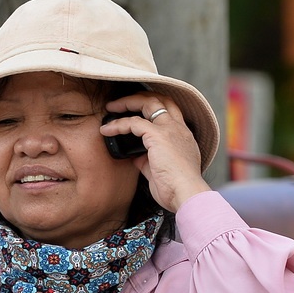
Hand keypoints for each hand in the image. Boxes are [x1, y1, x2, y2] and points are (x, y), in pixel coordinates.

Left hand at [101, 93, 208, 212]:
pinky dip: (118, 124)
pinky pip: (133, 122)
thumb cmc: (176, 189)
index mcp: (183, 136)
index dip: (152, 105)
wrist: (187, 195)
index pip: (170, 110)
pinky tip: (106, 129)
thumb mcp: (160, 170)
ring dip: (127, 102)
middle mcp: (179, 128)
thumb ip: (148, 160)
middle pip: (160, 99)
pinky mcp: (158, 136)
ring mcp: (170, 129)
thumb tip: (135, 156)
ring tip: (111, 108)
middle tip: (120, 103)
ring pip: (148, 102)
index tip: (136, 109)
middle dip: (139, 97)